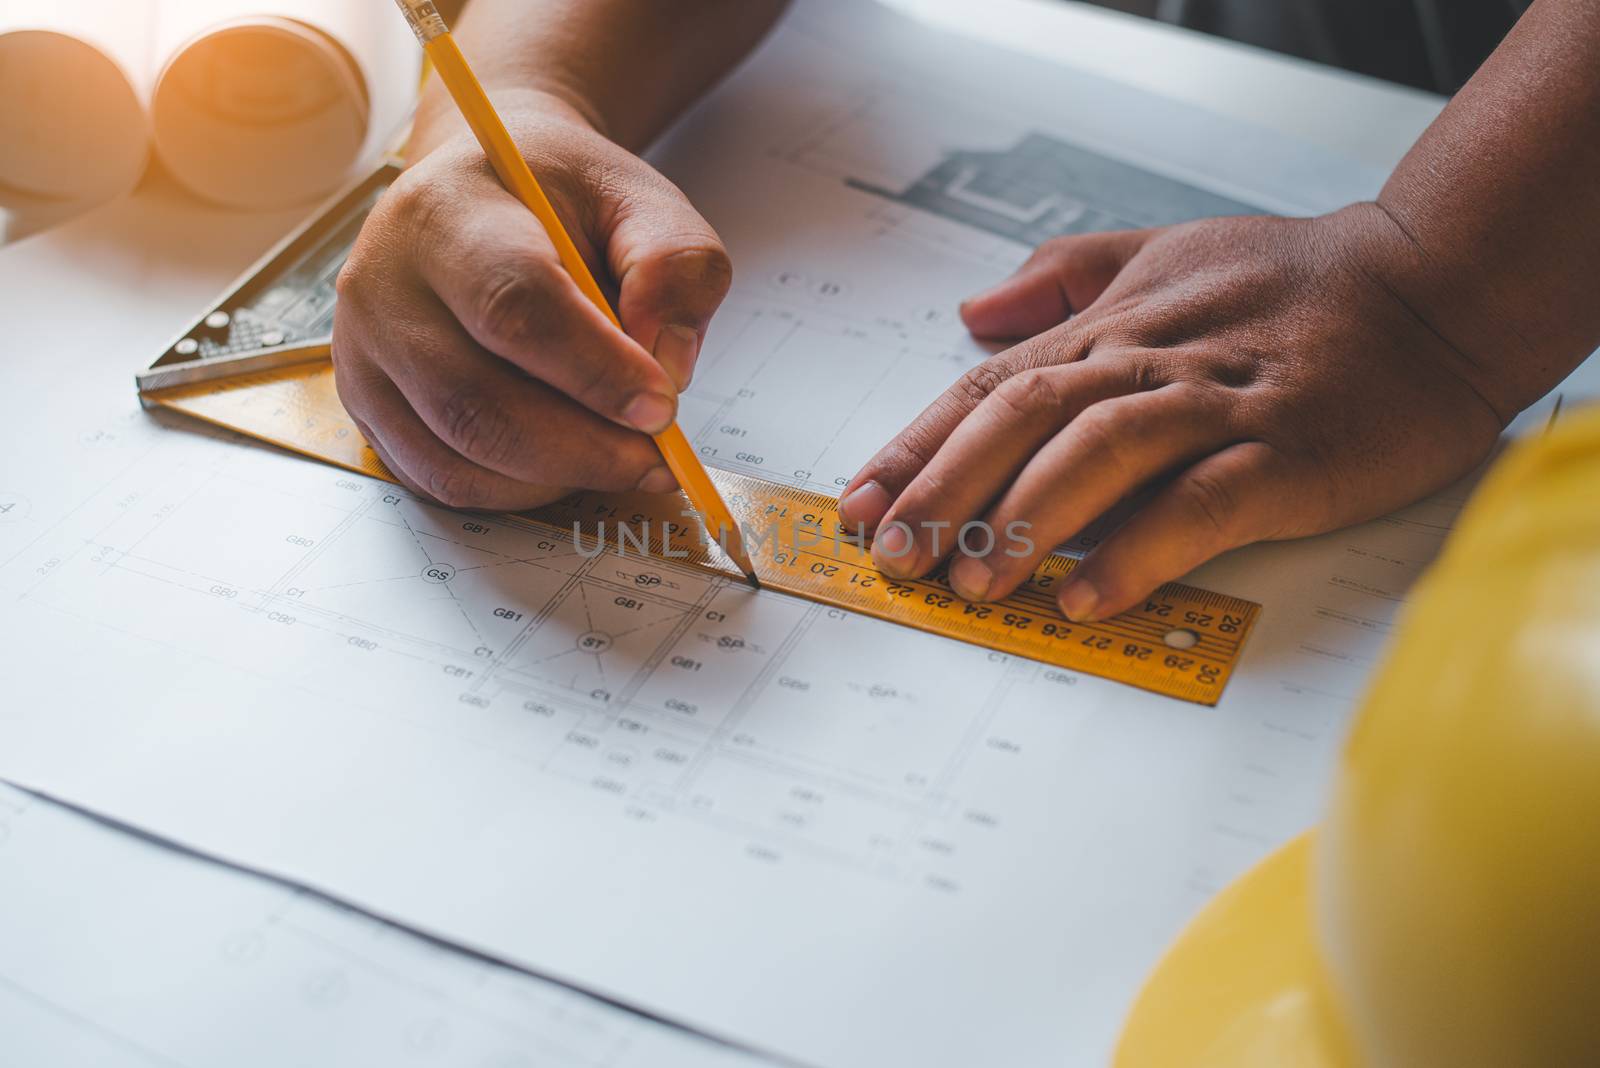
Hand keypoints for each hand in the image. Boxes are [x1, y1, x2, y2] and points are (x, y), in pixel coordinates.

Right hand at [332, 91, 731, 508]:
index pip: (512, 306)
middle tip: (654, 458)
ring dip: (554, 478)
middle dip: (582, 449)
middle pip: (475, 402)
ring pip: (456, 456)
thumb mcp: (639, 201)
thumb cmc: (561, 200)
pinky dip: (517, 491)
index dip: (595, 371)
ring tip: (620, 458)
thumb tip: (668, 366)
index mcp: (449, 213)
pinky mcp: (367, 406)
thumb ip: (674, 267)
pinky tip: (567, 463)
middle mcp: (385, 285)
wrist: (483, 193)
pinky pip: (440, 480)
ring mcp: (363, 354)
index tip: (661, 407)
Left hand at [837, 205, 1513, 621]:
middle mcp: (1151, 362)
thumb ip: (1065, 278)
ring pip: (1100, 452)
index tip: (859, 504)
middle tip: (897, 554)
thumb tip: (974, 311)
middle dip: (947, 487)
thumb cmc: (1294, 280)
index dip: (917, 446)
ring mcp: (1219, 408)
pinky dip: (1138, 548)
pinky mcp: (1286, 456)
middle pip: (1024, 417)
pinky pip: (1200, 504)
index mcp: (1114, 327)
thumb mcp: (1165, 252)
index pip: (990, 386)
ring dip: (1026, 518)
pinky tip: (1087, 593)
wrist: (1435, 288)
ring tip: (973, 580)